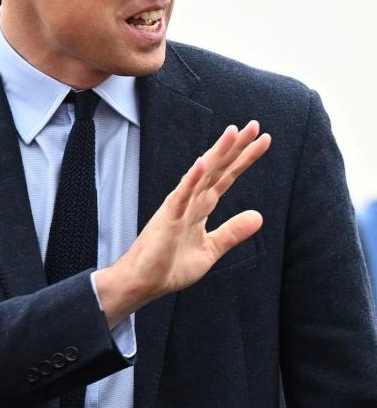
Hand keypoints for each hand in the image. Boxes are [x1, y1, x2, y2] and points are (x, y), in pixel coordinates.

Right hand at [94, 121, 271, 326]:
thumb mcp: (210, 250)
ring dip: (217, 153)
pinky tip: (202, 162)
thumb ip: (232, 232)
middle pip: (218, 168)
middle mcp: (191, 200)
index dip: (244, 159)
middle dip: (236, 147)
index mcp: (200, 207)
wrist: (143, 282)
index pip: (227, 177)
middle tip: (255, 125)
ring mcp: (179, 207)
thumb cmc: (170, 266)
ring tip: (234, 133)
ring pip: (202, 174)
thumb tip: (259, 216)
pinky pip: (182, 195)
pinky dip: (192, 179)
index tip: (263, 140)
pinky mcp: (168, 218)